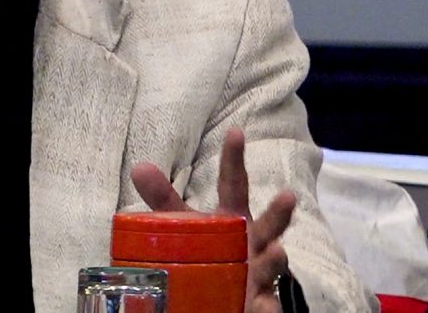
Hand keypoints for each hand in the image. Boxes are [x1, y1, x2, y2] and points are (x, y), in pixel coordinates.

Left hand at [130, 128, 294, 312]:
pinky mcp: (260, 303)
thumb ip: (165, 199)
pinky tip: (263, 305)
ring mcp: (260, 273)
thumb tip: (139, 168)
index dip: (234, 159)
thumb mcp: (186, 223)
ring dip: (275, 259)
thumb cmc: (212, 247)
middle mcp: (255, 242)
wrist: (231, 291)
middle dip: (279, 213)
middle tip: (288, 196)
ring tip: (278, 253)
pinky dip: (266, 305)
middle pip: (270, 225)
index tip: (236, 132)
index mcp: (235, 218)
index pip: (234, 184)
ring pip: (273, 266)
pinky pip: (266, 305)